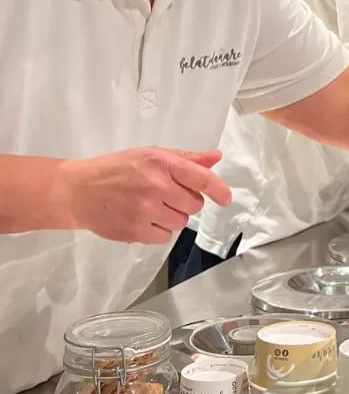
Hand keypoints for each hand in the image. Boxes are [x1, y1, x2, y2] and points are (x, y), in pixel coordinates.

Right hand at [51, 148, 232, 244]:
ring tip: (151, 207)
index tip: (226, 199)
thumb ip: (185, 159)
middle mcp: (155, 186)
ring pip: (181, 222)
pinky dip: (158, 231)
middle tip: (165, 196)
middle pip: (194, 204)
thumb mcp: (150, 155)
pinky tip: (142, 219)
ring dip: (172, 217)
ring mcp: (145, 210)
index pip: (201, 178)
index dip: (218, 190)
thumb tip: (216, 157)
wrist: (77, 190)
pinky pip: (165, 237)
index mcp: (161, 163)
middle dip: (185, 202)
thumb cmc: (116, 169)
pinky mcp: (134, 231)